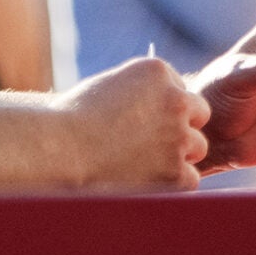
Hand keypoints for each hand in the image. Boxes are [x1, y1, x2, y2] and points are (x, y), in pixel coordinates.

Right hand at [58, 55, 210, 189]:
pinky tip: (145, 181)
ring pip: (198, 146)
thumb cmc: (72, 120)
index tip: (135, 120)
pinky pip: (190, 178)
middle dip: (179, 127)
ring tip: (140, 163)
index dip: (160, 108)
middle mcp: (176, 99)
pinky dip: (172, 184)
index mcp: (157, 70)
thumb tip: (163, 106)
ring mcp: (179, 135)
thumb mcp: (110, 86)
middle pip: (198, 113)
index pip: (178, 89)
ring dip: (177, 155)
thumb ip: (142, 92)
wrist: (57, 151)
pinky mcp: (176, 171)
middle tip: (146, 144)